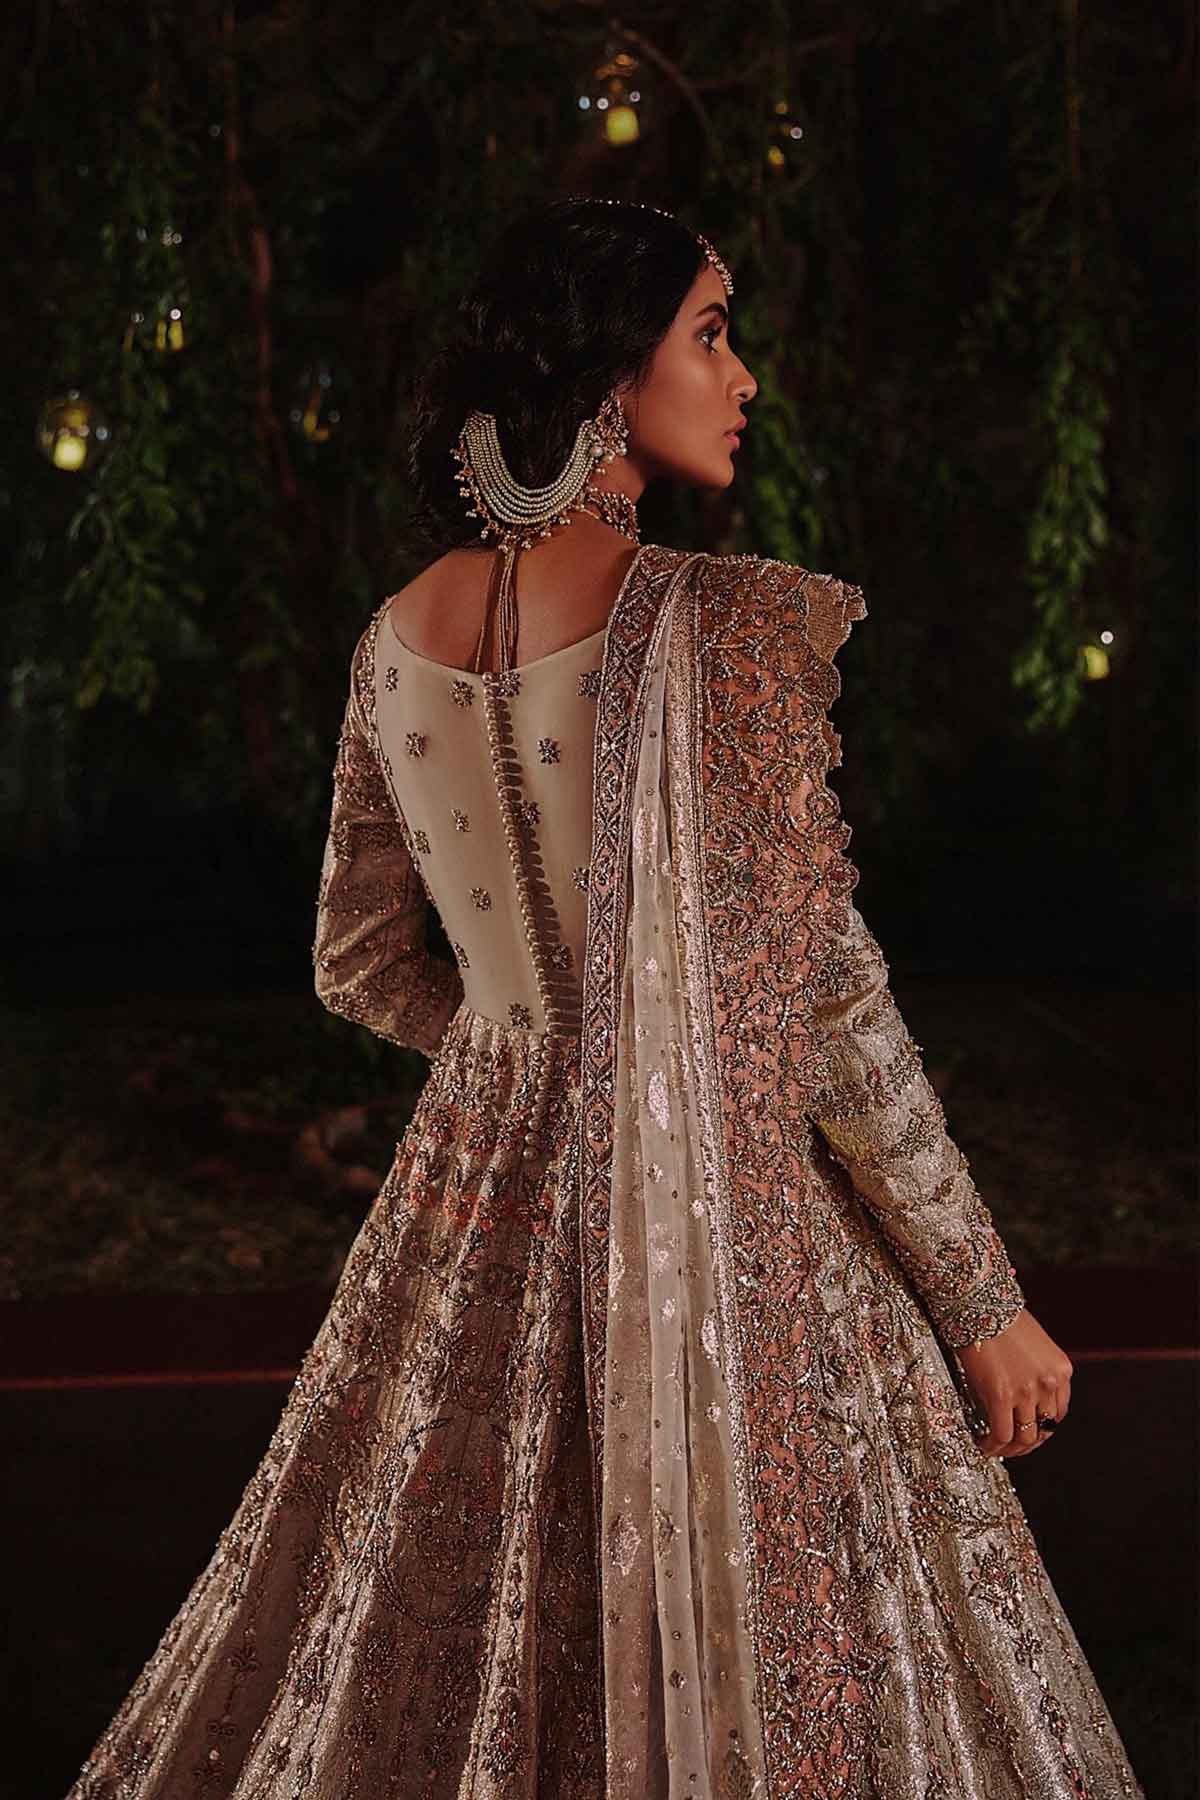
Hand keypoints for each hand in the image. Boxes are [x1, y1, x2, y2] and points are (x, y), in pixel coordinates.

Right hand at [957, 1309, 1072, 1458]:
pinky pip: (1001, 1433)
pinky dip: (993, 1445)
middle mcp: (1048, 1384)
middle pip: (1044, 1430)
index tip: (1028, 1432)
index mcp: (1061, 1370)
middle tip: (1011, 1448)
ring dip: (1010, 1449)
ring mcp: (1026, 1392)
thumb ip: (1035, 1371)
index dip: (1042, 1428)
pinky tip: (983, 1444)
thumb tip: (1021, 1397)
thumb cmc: (1000, 1316)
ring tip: (994, 1448)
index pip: (1059, 1413)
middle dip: (1027, 1444)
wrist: (980, 1303)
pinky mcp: (1000, 1395)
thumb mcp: (1033, 1345)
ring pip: (1024, 1437)